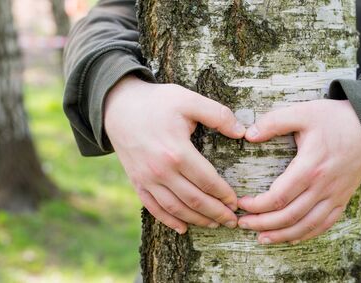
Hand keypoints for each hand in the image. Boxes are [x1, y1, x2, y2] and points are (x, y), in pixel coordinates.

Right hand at [104, 75, 245, 233]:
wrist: (118, 107)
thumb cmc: (156, 103)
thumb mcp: (188, 100)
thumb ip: (217, 115)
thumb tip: (242, 131)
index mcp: (177, 152)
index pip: (207, 181)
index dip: (224, 194)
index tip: (236, 202)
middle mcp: (161, 171)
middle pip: (194, 200)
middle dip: (216, 213)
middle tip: (232, 220)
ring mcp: (147, 179)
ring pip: (176, 208)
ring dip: (197, 220)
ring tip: (213, 224)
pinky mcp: (137, 182)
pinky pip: (153, 207)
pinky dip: (169, 220)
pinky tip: (182, 228)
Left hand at [237, 100, 360, 243]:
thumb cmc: (335, 119)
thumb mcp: (303, 112)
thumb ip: (274, 122)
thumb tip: (249, 135)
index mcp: (310, 167)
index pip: (279, 197)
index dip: (257, 205)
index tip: (241, 203)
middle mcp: (323, 186)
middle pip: (289, 216)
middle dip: (263, 224)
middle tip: (243, 224)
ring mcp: (335, 195)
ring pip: (306, 225)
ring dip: (281, 235)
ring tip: (261, 238)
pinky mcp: (342, 199)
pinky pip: (324, 224)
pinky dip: (306, 234)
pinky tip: (290, 238)